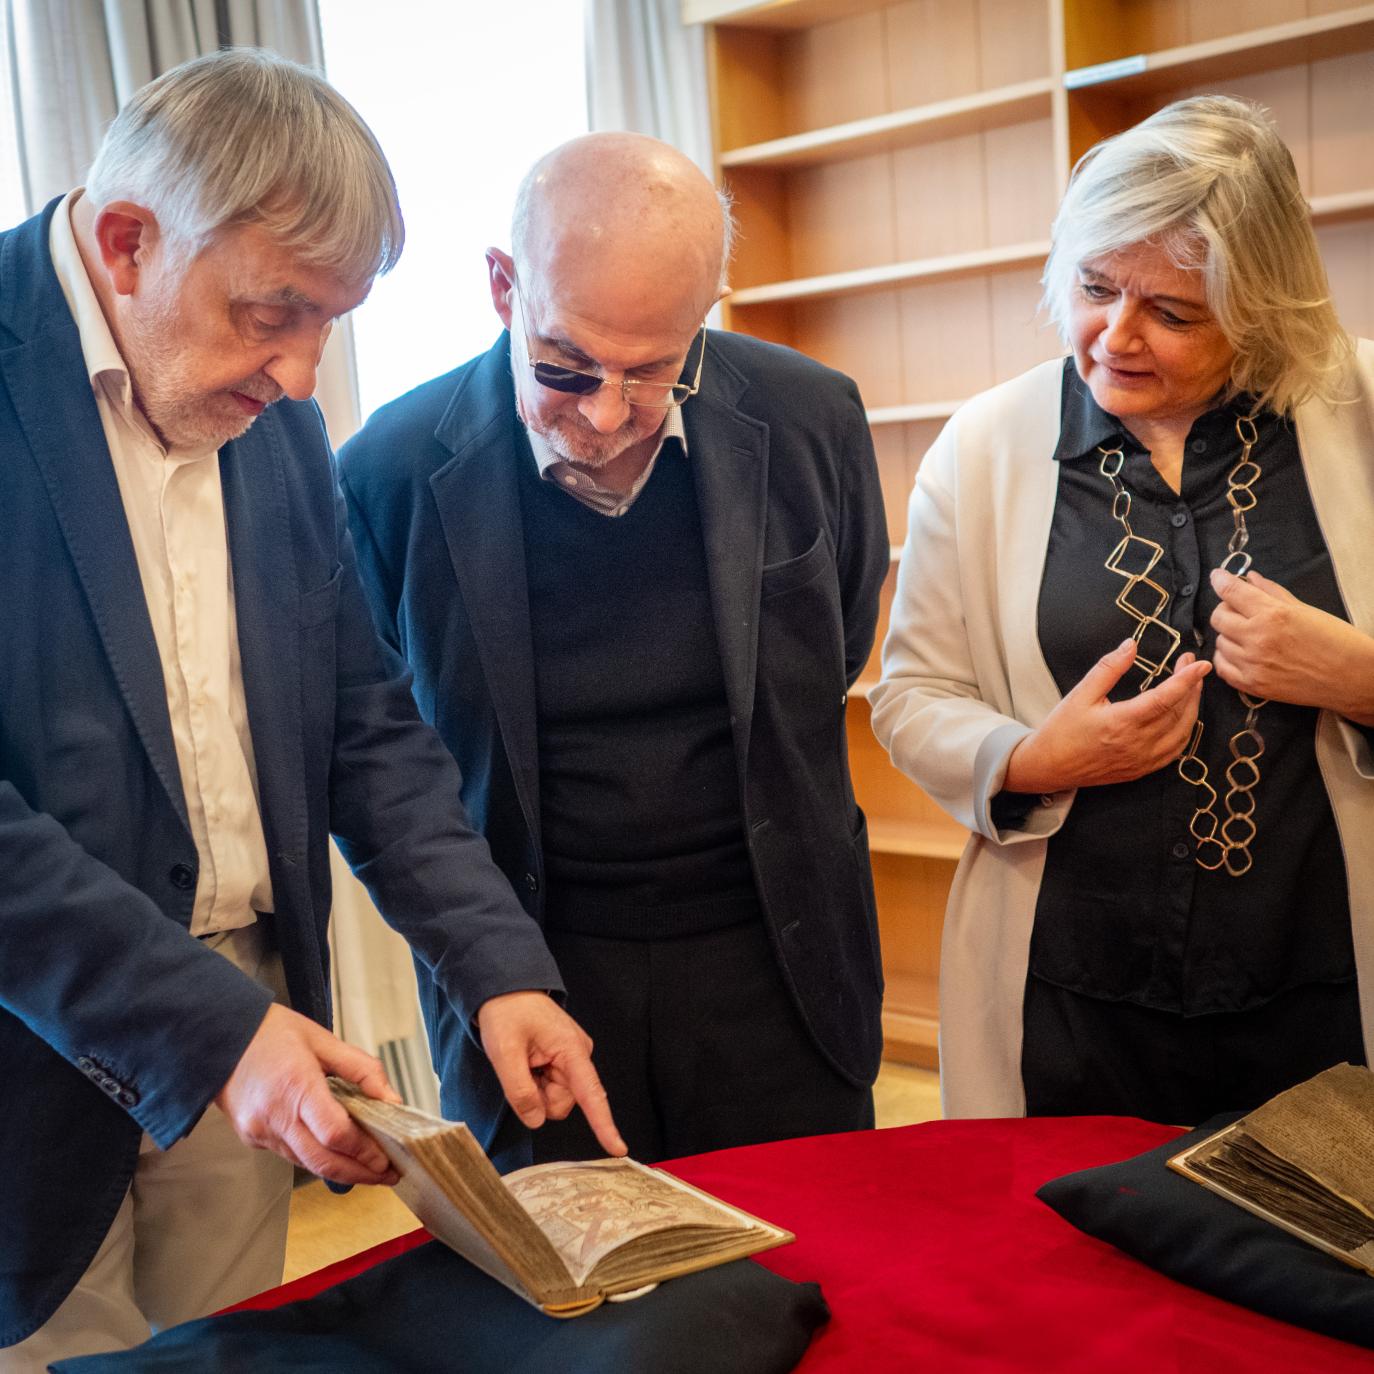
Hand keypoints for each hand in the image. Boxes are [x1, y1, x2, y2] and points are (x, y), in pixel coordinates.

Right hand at [214, 1004, 400, 1185]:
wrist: (218, 1036)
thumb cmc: (271, 1033)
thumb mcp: (324, 1039)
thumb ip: (362, 1069)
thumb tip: (391, 1099)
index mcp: (296, 1086)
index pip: (335, 1134)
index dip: (364, 1152)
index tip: (387, 1159)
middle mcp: (275, 1116)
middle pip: (323, 1161)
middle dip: (359, 1173)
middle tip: (388, 1175)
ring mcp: (260, 1131)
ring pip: (306, 1163)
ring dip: (340, 1170)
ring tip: (370, 1168)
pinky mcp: (253, 1137)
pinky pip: (291, 1155)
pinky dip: (317, 1157)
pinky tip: (336, 1153)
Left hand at [477, 990, 626, 1156]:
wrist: (505, 989)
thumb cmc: (507, 1013)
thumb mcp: (504, 1051)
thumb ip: (519, 1090)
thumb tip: (536, 1120)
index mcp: (571, 1050)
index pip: (591, 1094)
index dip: (604, 1124)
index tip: (619, 1149)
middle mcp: (578, 1056)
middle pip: (563, 1103)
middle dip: (538, 1097)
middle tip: (518, 1069)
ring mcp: (571, 1059)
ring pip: (554, 1098)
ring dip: (535, 1090)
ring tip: (522, 1061)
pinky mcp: (563, 1061)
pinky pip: (550, 1088)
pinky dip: (535, 1083)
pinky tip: (527, 1062)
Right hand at [1003, 638, 1209, 792]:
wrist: (1049, 766)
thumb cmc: (1062, 730)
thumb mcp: (1080, 694)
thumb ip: (1108, 668)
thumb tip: (1131, 645)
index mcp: (1122, 722)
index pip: (1165, 698)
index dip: (1186, 679)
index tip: (1200, 664)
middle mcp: (1137, 744)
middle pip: (1179, 713)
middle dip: (1191, 686)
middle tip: (1190, 664)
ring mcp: (1142, 760)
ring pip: (1182, 732)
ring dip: (1192, 708)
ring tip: (1191, 687)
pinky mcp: (1142, 770)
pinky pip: (1175, 751)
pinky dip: (1185, 731)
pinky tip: (1183, 717)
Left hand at [1211, 569, 1373, 722]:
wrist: (1354, 678)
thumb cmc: (1338, 641)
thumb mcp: (1307, 609)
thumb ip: (1272, 592)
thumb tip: (1249, 578)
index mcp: (1274, 614)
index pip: (1231, 592)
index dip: (1220, 580)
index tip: (1218, 577)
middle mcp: (1258, 638)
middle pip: (1218, 617)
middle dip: (1226, 609)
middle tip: (1240, 610)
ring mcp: (1254, 664)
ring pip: (1219, 642)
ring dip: (1229, 635)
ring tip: (1248, 635)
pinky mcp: (1254, 685)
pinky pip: (1222, 668)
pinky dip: (1227, 658)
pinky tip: (1241, 654)